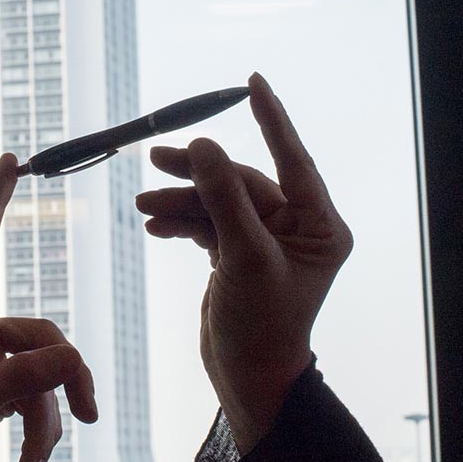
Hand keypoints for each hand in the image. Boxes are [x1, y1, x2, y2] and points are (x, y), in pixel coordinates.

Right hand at [135, 72, 350, 454]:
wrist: (247, 379)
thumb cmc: (261, 327)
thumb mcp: (244, 258)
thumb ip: (224, 198)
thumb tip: (204, 145)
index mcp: (318, 227)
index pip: (293, 160)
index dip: (272, 120)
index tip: (253, 82)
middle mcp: (297, 229)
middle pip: (243, 182)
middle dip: (198, 174)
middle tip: (156, 159)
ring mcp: (265, 242)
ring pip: (219, 202)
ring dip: (182, 200)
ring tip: (144, 204)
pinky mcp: (238, 256)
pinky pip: (208, 223)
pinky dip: (181, 221)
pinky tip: (155, 225)